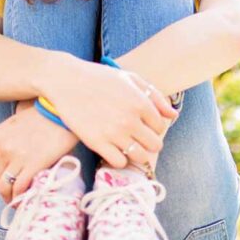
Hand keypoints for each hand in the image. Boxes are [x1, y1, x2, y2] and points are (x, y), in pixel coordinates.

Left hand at [0, 99, 78, 203]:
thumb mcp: (12, 127)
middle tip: (14, 195)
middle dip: (3, 190)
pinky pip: (19, 188)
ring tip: (18, 202)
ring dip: (9, 198)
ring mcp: (17, 157)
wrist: (61, 111)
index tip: (8, 183)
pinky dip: (20, 198)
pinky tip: (25, 201)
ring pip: (4, 187)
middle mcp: (3, 147)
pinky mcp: (33, 164)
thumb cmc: (40, 117)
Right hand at [41, 56, 178, 168]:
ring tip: (128, 146)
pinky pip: (119, 162)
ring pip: (139, 156)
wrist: (66, 81)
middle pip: (154, 145)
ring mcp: (113, 132)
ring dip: (137, 154)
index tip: (144, 126)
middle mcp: (130, 119)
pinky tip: (114, 149)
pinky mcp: (96, 142)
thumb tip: (173, 116)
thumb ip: (155, 96)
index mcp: (141, 102)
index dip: (153, 128)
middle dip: (150, 143)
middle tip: (139, 139)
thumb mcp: (131, 79)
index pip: (160, 127)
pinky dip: (120, 159)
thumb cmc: (100, 77)